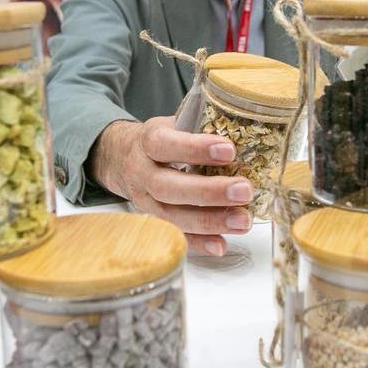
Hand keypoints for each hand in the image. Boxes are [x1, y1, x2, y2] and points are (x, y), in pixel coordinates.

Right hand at [93, 117, 254, 255]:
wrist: (121, 158)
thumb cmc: (160, 140)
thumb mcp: (173, 123)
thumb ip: (200, 125)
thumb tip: (246, 127)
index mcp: (147, 142)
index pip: (165, 145)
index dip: (195, 148)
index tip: (229, 150)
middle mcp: (141, 173)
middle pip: (168, 187)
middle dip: (208, 192)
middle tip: (244, 191)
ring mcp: (143, 201)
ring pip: (171, 216)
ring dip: (209, 222)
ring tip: (243, 220)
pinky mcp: (152, 221)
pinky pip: (173, 235)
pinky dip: (198, 243)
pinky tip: (221, 244)